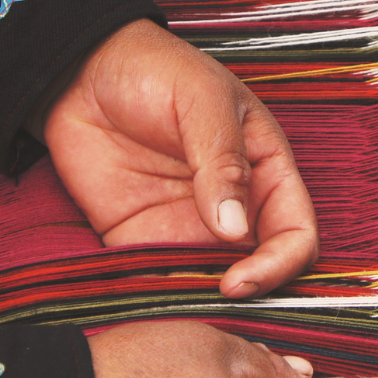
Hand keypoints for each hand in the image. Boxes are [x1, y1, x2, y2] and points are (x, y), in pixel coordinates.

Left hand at [39, 19, 317, 297]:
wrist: (81, 72)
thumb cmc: (154, 69)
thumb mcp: (201, 101)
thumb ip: (223, 162)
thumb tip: (236, 230)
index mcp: (266, 170)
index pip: (295, 234)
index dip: (279, 264)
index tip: (241, 279)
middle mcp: (236, 208)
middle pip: (262, 269)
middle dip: (247, 293)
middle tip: (212, 299)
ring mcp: (190, 228)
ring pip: (214, 285)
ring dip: (203, 303)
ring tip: (180, 308)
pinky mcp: (145, 241)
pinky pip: (163, 282)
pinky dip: (161, 300)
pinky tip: (149, 303)